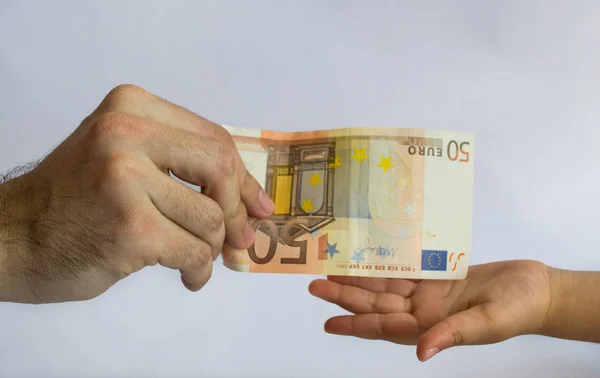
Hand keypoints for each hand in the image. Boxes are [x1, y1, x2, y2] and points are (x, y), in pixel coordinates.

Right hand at [0, 84, 273, 302]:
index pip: (214, 139)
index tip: (259, 207)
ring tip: (193, 258)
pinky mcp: (131, 228)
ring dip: (211, 247)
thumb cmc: (74, 200)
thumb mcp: (124, 159)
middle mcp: (127, 133)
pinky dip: (198, 270)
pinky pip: (194, 252)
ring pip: (210, 218)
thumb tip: (256, 203)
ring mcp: (127, 180)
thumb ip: (184, 167)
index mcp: (132, 108)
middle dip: (237, 210)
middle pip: (219, 168)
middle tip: (239, 239)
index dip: (243, 177)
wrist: (11, 237)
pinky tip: (187, 276)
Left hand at [309, 260, 552, 360]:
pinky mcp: (436, 279)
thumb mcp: (487, 323)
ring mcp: (428, 295)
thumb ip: (453, 335)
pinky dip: (383, 267)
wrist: (537, 288)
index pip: (385, 327)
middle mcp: (423, 313)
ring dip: (359, 282)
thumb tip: (421, 354)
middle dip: (346, 298)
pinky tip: (365, 259)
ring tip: (331, 271)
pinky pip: (403, 273)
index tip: (328, 323)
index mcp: (431, 328)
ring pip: (385, 288)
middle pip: (377, 305)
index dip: (356, 325)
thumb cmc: (517, 307)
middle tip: (316, 286)